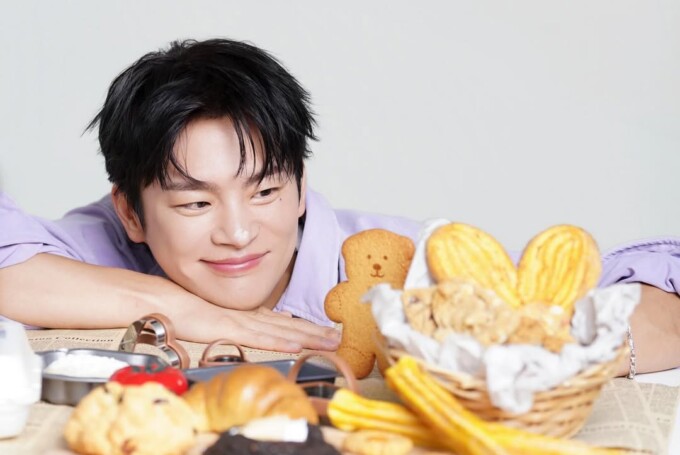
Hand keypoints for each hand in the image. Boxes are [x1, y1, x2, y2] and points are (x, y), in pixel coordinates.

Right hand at [174, 304, 340, 352]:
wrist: (165, 300)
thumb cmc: (184, 309)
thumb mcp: (216, 320)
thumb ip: (237, 325)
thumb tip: (257, 327)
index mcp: (246, 315)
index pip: (282, 323)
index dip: (305, 328)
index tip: (324, 332)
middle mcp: (249, 316)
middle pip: (288, 326)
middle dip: (315, 332)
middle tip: (338, 337)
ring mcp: (241, 321)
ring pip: (281, 331)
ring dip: (308, 337)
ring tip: (330, 341)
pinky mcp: (230, 327)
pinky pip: (259, 337)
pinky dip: (280, 341)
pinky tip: (298, 345)